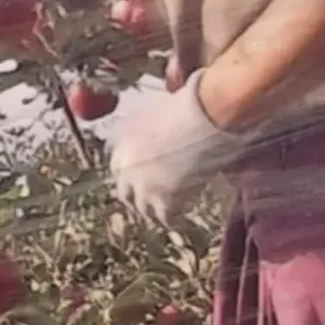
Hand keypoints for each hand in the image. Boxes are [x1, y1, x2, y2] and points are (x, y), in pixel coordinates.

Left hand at [107, 72, 246, 225]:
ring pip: (142, 209)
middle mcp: (125, 164)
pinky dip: (174, 220)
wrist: (206, 112)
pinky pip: (165, 218)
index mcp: (122, 139)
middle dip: (137, 199)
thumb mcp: (160, 112)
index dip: (131, 176)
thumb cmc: (191, 104)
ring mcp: (141, 183)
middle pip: (124, 192)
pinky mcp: (162, 199)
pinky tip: (183, 219)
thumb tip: (162, 135)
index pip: (117, 167)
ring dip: (155, 212)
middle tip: (152, 204)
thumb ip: (153, 129)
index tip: (142, 181)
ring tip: (169, 214)